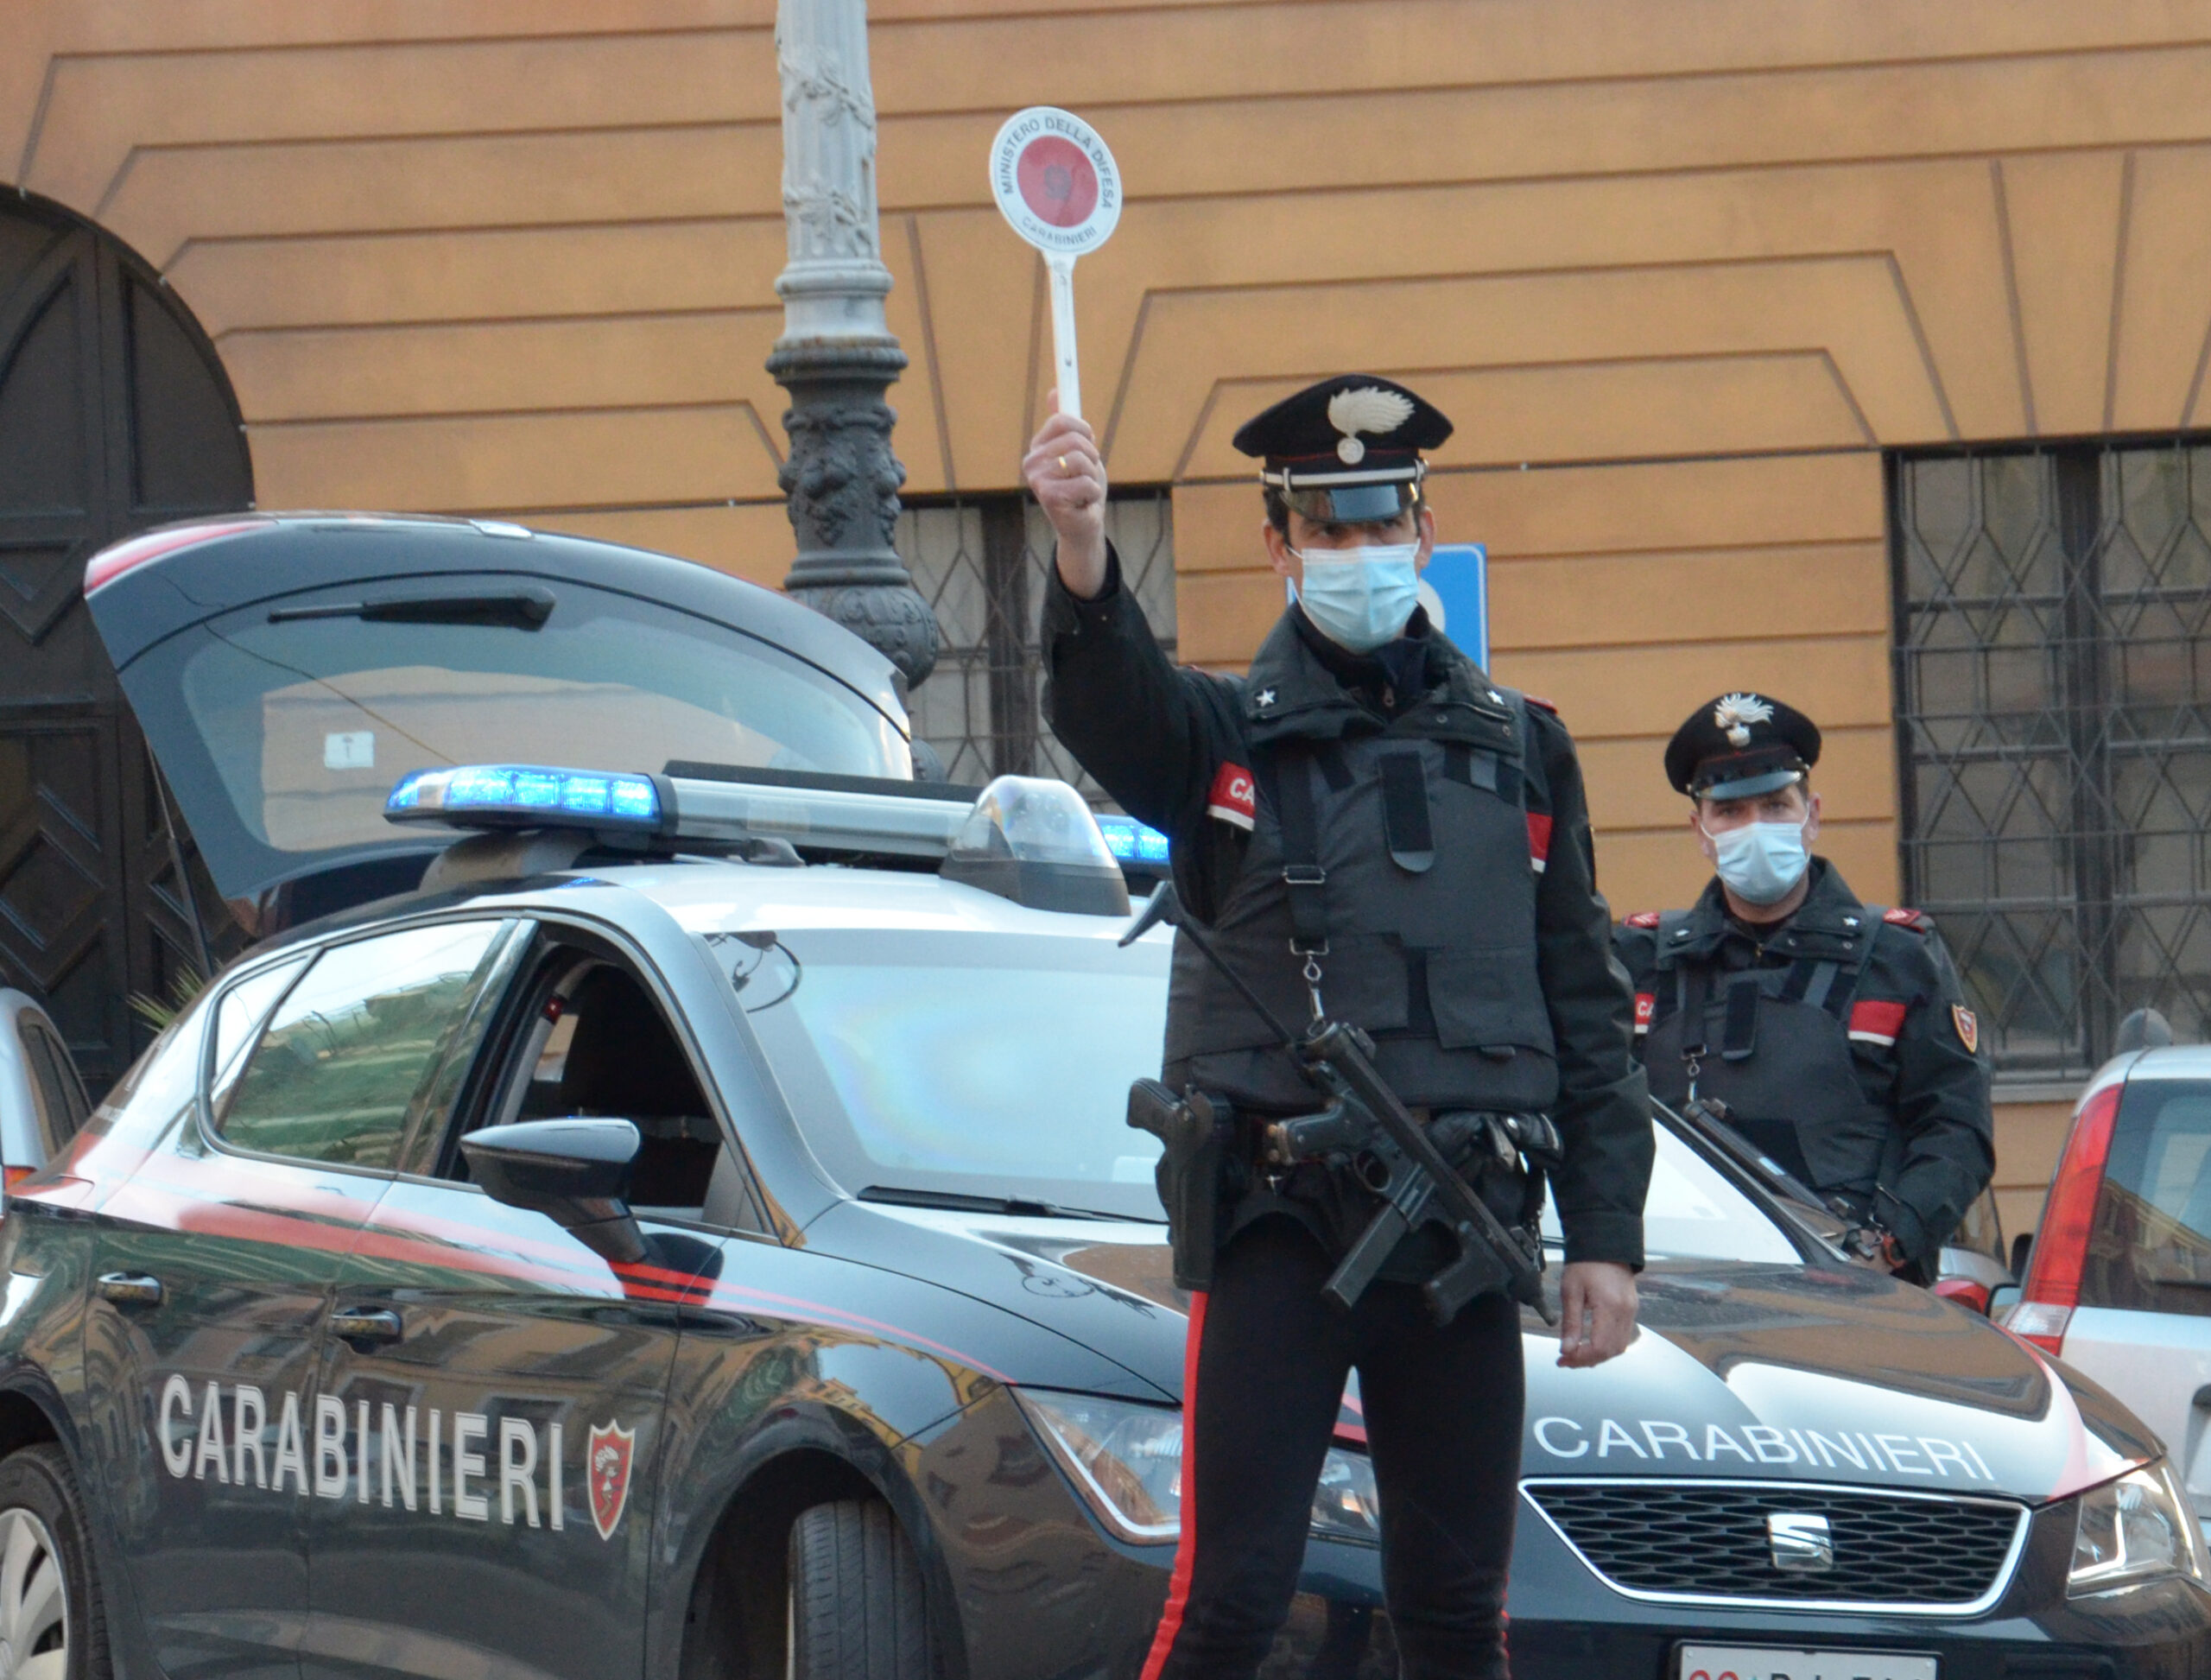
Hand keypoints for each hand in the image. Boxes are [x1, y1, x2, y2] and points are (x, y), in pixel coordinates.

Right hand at [1022, 393, 1107, 597]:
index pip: (1062, 420)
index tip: (1089, 442)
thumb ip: (1065, 425)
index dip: (1083, 429)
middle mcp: (1032, 462)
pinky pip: (1086, 483)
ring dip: (1092, 476)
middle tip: (1085, 474)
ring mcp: (1038, 480)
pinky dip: (1092, 493)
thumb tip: (1055, 389)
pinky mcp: (1050, 497)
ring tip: (1083, 489)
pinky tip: (1082, 503)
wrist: (1082, 525)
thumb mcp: (1076, 451)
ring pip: (1082, 460)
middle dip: (1091, 458)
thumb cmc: (1080, 488)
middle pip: (1075, 439)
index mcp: (1037, 448)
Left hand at [1556, 1261, 1637, 1367]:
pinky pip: (1622, 1337)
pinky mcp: (1632, 1310)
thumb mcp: (1570, 1291)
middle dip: (1587, 1360)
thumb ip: (1570, 1323)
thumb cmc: (1586, 1264)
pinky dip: (1607, 1346)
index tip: (1563, 1359)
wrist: (1605, 1245)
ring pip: (1619, 1347)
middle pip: (1611, 1351)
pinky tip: (1591, 1344)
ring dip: (1598, 1356)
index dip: (1581, 1358)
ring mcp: (1631, 1312)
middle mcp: (1625, 1312)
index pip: (1600, 1347)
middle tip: (1566, 1360)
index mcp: (1610, 1306)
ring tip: (1576, 1354)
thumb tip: (1566, 1349)